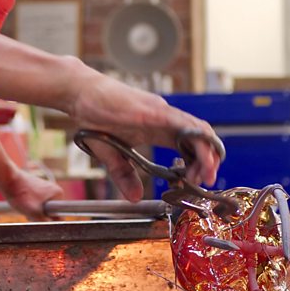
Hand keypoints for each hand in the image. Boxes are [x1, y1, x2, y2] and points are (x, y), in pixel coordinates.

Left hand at [2, 167, 63, 220]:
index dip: (48, 221)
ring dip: (34, 212)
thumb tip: (53, 227)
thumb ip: (45, 222)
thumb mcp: (34, 213)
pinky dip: (30, 206)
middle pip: (50, 213)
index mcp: (59, 194)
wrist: (8, 179)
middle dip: (40, 216)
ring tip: (25, 205)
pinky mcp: (38, 190)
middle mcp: (55, 190)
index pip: (59, 216)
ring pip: (43, 209)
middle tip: (29, 211)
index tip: (36, 216)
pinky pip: (37, 204)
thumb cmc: (21, 194)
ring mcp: (46, 189)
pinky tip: (23, 202)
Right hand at [67, 73, 222, 201]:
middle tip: (209, 180)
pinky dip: (194, 137)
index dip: (200, 162)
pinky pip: (181, 123)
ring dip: (207, 151)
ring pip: (196, 129)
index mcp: (158, 129)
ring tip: (208, 171)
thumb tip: (135, 197)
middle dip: (210, 159)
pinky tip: (199, 151)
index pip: (189, 145)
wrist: (79, 93)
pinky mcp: (152, 110)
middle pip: (199, 137)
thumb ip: (124, 175)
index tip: (200, 180)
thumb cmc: (94, 116)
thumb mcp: (111, 154)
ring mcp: (160, 112)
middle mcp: (165, 119)